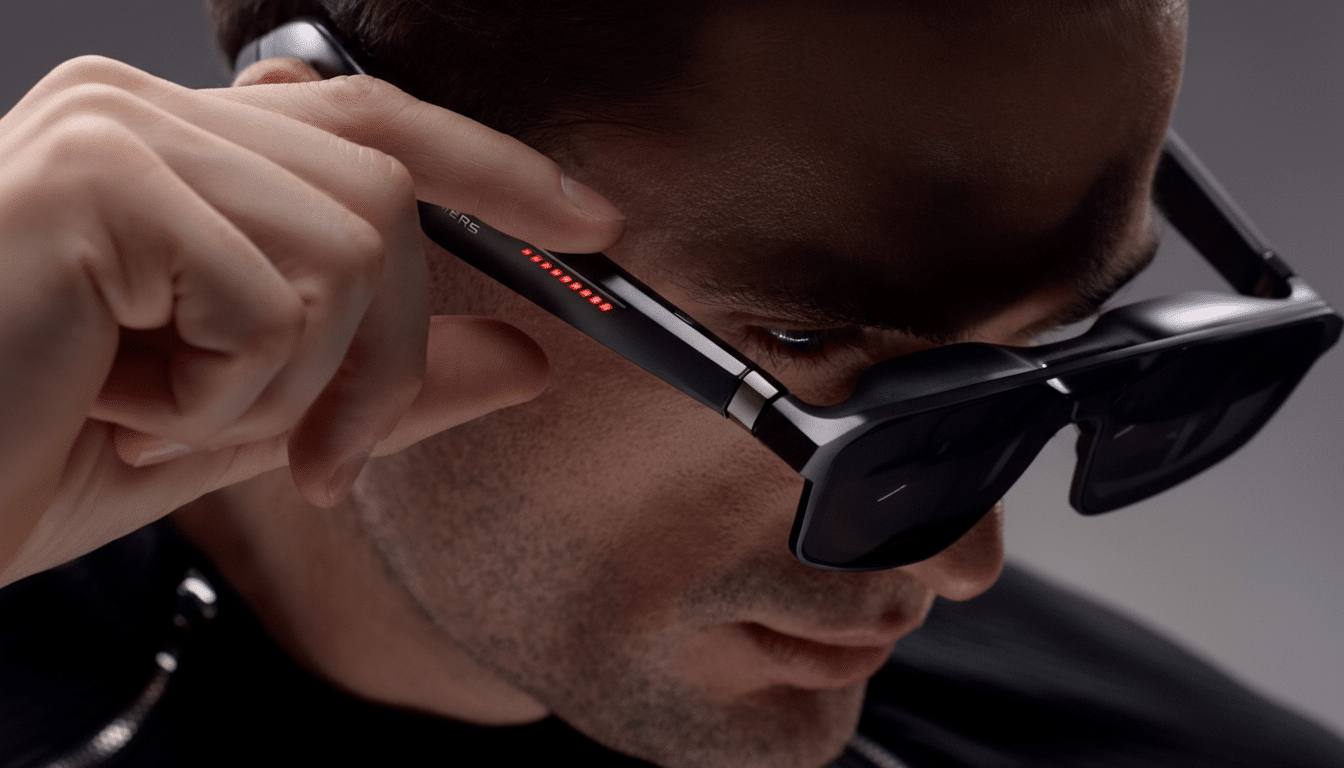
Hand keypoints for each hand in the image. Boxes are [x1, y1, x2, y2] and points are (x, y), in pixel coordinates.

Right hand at [0, 56, 623, 585]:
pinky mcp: (101, 181)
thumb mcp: (244, 427)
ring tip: (170, 423)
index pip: (375, 122)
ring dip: (296, 387)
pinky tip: (119, 406)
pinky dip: (223, 398)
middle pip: (387, 195)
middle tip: (322, 463)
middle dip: (390, 354)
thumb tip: (520, 353)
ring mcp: (121, 133)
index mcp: (174, 152)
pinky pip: (274, 300)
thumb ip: (384, 383)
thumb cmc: (20, 451)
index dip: (497, 169)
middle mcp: (146, 113)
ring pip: (352, 249)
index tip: (588, 222)